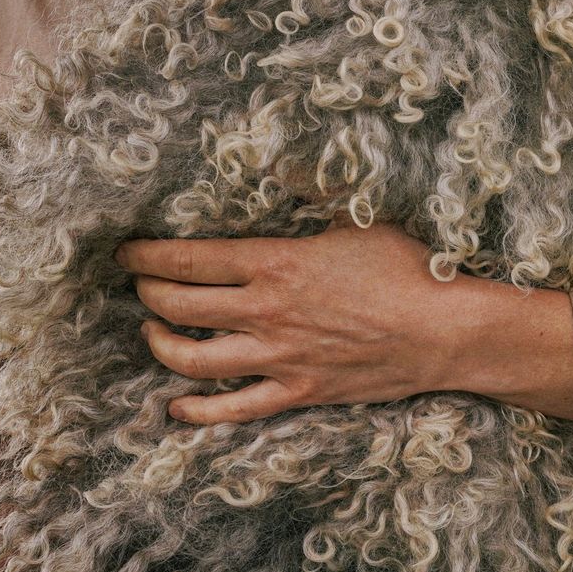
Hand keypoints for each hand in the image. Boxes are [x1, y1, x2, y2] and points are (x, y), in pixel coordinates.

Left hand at [114, 217, 572, 426]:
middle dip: (145, 292)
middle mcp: (264, 312)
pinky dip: (196, 411)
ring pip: (189, 359)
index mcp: (273, 263)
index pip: (182, 260)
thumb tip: (277, 160)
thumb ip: (309, 190)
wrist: (445, 333)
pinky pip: (230, 411)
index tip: (126, 250)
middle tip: (142, 283)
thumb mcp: (357, 216)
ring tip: (155, 330)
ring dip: (159, 343)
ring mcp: (277, 358)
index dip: (143, 255)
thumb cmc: (409, 269)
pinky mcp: (297, 392)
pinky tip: (177, 405)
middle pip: (173, 306)